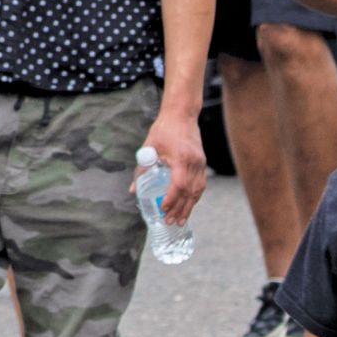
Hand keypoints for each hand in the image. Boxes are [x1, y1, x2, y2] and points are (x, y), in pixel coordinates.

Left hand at [136, 110, 207, 225]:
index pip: (179, 185)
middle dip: (180, 209)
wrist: (182, 115)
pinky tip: (188, 205)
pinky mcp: (202, 163)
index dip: (172, 199)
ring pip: (197, 190)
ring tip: (181, 219)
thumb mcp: (149, 147)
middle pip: (190, 192)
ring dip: (189, 206)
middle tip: (170, 221)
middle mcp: (194, 163)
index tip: (163, 209)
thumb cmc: (163, 129)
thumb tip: (134, 189)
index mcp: (181, 158)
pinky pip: (200, 184)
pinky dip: (194, 196)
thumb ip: (142, 168)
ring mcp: (201, 163)